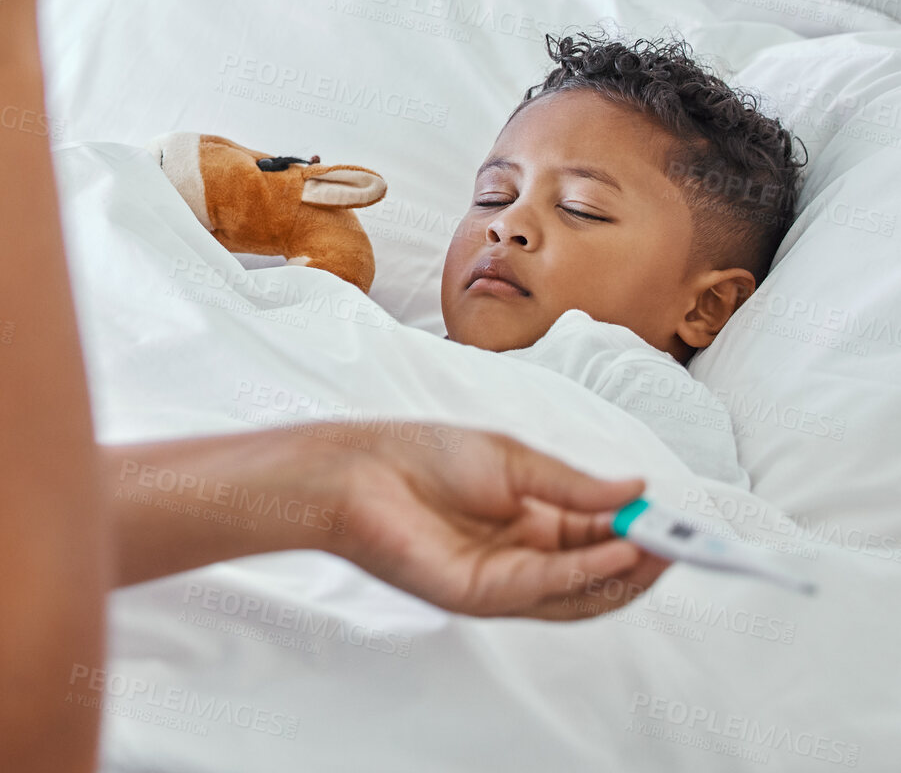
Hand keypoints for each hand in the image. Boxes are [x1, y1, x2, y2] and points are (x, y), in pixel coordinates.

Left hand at [336, 425, 669, 619]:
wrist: (364, 471)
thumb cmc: (426, 456)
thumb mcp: (513, 460)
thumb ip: (573, 485)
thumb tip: (636, 491)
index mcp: (530, 518)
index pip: (598, 532)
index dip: (639, 529)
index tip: (677, 523)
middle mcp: (523, 554)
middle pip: (597, 569)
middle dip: (644, 559)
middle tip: (686, 546)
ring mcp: (505, 579)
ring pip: (580, 591)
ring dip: (626, 573)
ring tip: (665, 550)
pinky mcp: (483, 595)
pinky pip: (546, 589)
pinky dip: (588, 574)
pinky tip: (618, 551)